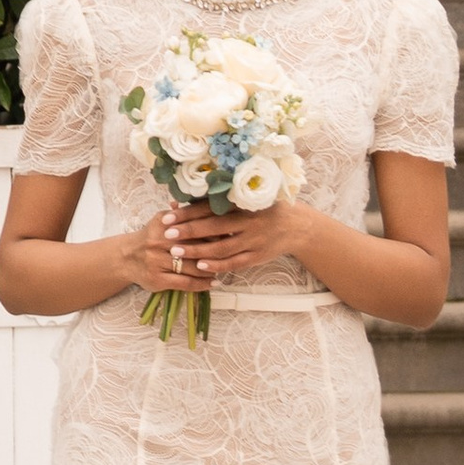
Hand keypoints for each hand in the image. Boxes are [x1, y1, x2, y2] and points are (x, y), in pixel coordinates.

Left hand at [158, 194, 327, 288]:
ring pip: (222, 248)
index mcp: (243, 204)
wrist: (297, 226)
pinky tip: (201, 266)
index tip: (167, 215)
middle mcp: (249, 222)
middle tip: (166, 235)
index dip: (188, 212)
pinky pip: (234, 263)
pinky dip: (217, 265)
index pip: (211, 208)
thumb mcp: (246, 199)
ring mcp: (254, 241)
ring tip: (176, 252)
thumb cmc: (264, 209)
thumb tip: (185, 198)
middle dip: (188, 232)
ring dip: (198, 251)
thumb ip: (219, 200)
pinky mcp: (257, 257)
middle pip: (214, 228)